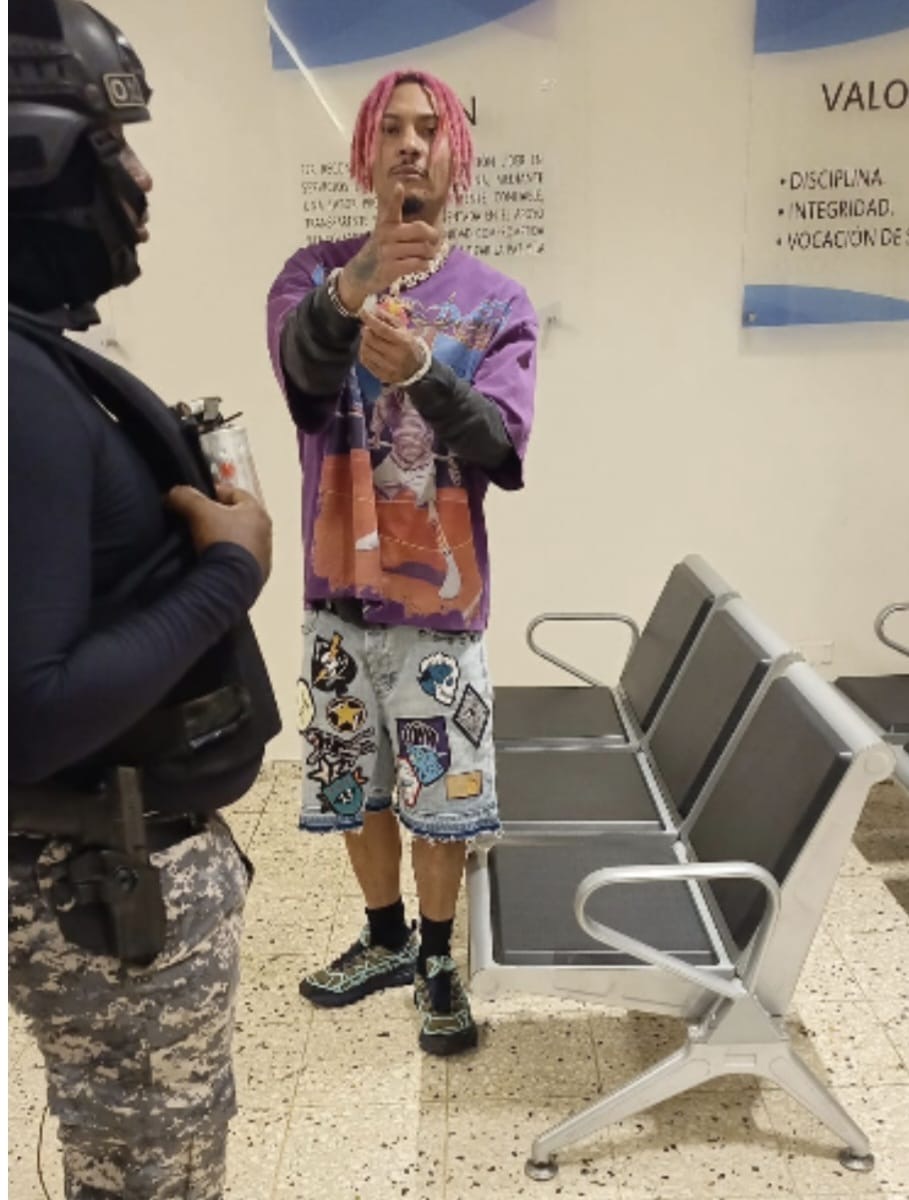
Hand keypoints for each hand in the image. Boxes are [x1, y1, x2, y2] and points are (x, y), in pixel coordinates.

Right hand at [166, 483, 272, 582]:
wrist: (229, 582)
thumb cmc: (220, 539)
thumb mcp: (198, 511)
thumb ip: (185, 496)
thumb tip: (173, 493)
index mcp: (257, 512)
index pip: (234, 493)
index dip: (212, 492)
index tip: (195, 498)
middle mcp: (265, 534)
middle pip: (237, 518)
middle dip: (217, 518)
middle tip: (197, 521)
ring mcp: (263, 558)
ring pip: (239, 542)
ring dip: (223, 540)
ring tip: (201, 544)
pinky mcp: (256, 578)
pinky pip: (238, 563)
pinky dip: (226, 560)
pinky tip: (211, 563)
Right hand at [337, 182, 439, 311]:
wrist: (361, 274)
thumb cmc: (381, 252)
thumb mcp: (385, 234)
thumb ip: (405, 228)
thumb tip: (435, 231)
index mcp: (386, 223)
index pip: (392, 208)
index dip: (396, 197)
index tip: (399, 186)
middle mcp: (386, 234)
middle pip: (419, 229)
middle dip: (433, 235)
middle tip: (436, 240)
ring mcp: (387, 251)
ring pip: (422, 248)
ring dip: (430, 254)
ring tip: (428, 256)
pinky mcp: (390, 268)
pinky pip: (417, 263)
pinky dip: (424, 265)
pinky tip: (423, 265)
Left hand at [358, 307, 427, 385]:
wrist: (416, 369)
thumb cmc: (408, 345)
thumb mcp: (403, 329)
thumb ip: (388, 318)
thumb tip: (372, 309)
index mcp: (403, 342)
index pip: (382, 329)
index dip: (370, 319)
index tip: (362, 311)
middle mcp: (395, 356)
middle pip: (371, 339)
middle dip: (366, 331)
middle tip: (367, 328)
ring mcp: (388, 367)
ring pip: (365, 350)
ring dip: (364, 342)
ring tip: (369, 339)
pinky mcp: (382, 375)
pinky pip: (365, 361)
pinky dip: (364, 352)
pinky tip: (369, 349)